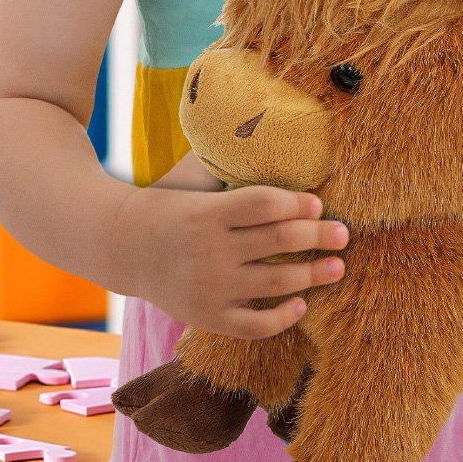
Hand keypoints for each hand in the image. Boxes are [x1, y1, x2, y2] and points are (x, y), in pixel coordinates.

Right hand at [116, 180, 346, 336]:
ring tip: (337, 267)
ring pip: (276, 282)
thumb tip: (267, 136)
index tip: (317, 203)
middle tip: (343, 234)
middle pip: (279, 242)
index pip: (263, 204)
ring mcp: (209, 287)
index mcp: (205, 213)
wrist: (120, 247)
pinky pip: (255, 325)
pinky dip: (282, 318)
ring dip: (313, 275)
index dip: (296, 203)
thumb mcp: (190, 184)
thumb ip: (227, 171)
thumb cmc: (168, 209)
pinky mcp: (208, 317)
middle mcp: (208, 251)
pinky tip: (300, 304)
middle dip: (318, 236)